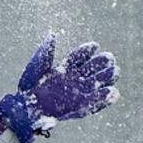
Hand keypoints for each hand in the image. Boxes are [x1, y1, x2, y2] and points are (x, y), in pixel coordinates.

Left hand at [0, 34, 119, 142]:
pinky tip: (113, 92)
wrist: (27, 108)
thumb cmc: (29, 86)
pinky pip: (95, 102)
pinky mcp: (80, 107)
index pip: (79, 57)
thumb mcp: (36, 67)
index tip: (94, 46)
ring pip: (96, 83)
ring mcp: (77, 93)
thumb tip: (52, 34)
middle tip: (109, 58)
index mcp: (64, 68)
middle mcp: (74, 79)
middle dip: (102, 63)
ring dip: (107, 78)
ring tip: (115, 71)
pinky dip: (104, 99)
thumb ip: (46, 52)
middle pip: (92, 68)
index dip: (87, 51)